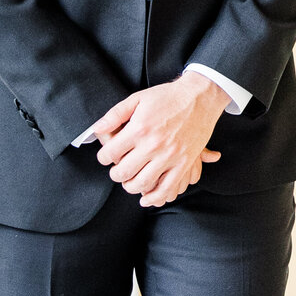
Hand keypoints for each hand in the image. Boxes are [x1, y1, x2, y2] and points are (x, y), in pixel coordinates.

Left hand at [93, 74, 226, 206]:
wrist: (199, 98)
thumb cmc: (167, 97)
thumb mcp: (138, 99)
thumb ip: (115, 114)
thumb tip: (96, 129)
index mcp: (139, 129)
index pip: (110, 153)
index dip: (103, 157)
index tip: (106, 156)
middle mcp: (153, 145)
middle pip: (123, 172)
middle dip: (115, 174)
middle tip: (117, 170)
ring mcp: (169, 156)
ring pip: (142, 184)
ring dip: (130, 186)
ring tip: (129, 180)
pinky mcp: (183, 164)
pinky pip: (166, 189)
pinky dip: (154, 198)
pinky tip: (146, 198)